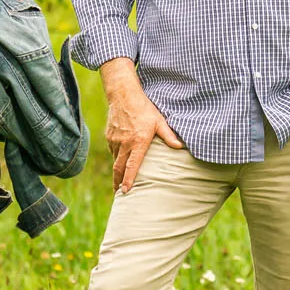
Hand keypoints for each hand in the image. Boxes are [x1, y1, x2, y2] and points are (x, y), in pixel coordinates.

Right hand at [101, 67, 183, 193]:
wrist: (124, 95)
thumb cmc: (144, 108)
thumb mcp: (159, 121)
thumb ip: (169, 135)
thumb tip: (180, 147)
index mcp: (138, 142)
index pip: (132, 166)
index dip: (129, 180)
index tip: (126, 192)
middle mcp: (124, 144)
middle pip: (119, 168)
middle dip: (118, 183)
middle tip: (120, 194)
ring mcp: (115, 140)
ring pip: (115, 160)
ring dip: (117, 171)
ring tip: (119, 181)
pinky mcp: (109, 136)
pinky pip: (112, 151)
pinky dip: (116, 158)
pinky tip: (119, 161)